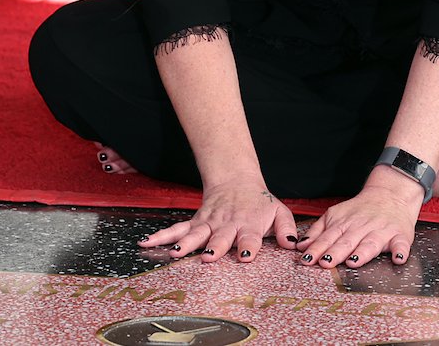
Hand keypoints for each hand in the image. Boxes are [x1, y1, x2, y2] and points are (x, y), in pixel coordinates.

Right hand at [137, 182, 297, 262]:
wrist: (236, 181)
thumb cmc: (259, 203)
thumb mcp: (279, 212)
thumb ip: (286, 229)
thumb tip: (292, 244)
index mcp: (249, 224)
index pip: (250, 237)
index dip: (248, 246)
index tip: (245, 256)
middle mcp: (226, 225)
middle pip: (220, 237)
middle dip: (215, 247)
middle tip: (209, 257)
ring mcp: (208, 224)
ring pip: (195, 234)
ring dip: (185, 244)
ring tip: (173, 254)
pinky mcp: (195, 222)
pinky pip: (176, 230)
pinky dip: (161, 236)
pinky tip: (146, 243)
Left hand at [298, 166, 422, 268]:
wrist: (390, 194)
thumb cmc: (360, 210)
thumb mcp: (336, 215)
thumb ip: (318, 231)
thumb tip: (301, 246)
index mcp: (344, 223)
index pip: (328, 237)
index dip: (317, 248)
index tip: (307, 258)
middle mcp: (362, 227)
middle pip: (347, 241)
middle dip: (335, 252)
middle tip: (325, 262)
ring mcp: (381, 232)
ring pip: (370, 244)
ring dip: (362, 253)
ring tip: (353, 261)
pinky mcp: (400, 236)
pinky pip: (401, 244)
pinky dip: (400, 251)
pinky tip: (398, 258)